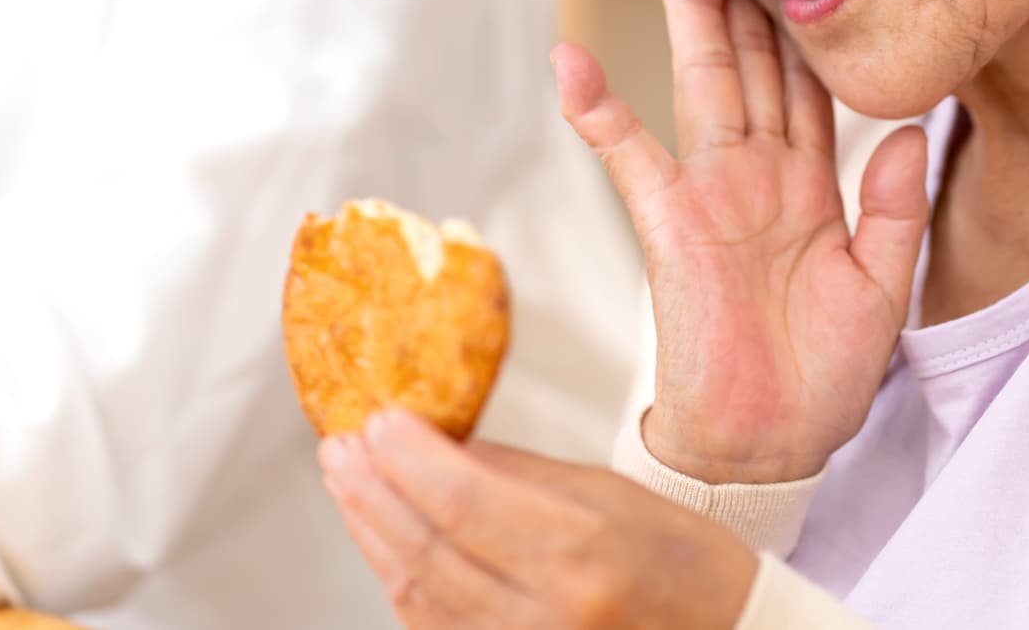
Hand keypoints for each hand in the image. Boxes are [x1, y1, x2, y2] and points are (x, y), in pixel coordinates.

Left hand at [322, 410, 758, 629]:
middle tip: (342, 445)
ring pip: (418, 595)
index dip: (410, 459)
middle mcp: (548, 617)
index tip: (379, 419)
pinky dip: (401, 584)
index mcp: (583, 556)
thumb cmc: (687, 566)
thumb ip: (520, 473)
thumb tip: (442, 444)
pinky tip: (383, 542)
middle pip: (428, 550)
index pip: (466, 502)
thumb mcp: (613, 494)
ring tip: (348, 483)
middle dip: (373, 492)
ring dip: (373, 534)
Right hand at [557, 0, 928, 483]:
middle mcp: (760, 177)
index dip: (812, 28)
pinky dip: (597, 110)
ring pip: (705, 88)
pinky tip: (572, 62)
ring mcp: (712, 195)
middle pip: (756, 67)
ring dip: (693, 25)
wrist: (770, 445)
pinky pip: (626, 156)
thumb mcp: (885, 288)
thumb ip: (899, 208)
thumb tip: (920, 126)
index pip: (814, 88)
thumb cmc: (824, 376)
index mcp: (814, 188)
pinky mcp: (669, 223)